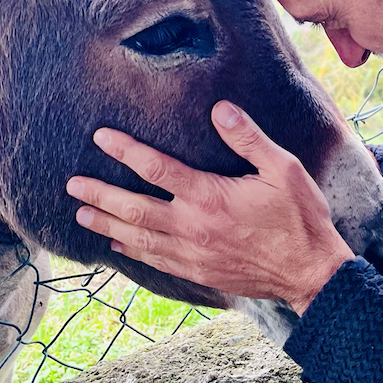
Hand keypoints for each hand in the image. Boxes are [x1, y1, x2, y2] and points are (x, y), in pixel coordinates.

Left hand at [65, 101, 354, 315]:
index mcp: (209, 197)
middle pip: (133, 209)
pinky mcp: (198, 274)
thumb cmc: (300, 218)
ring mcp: (192, 255)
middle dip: (99, 195)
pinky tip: (119, 246)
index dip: (125, 150)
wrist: (310, 273)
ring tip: (81, 215)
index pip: (156, 168)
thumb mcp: (283, 169)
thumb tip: (219, 108)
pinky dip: (132, 252)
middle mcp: (193, 227)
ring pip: (138, 239)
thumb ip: (248, 139)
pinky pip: (155, 261)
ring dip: (107, 225)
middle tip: (72, 185)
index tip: (101, 137)